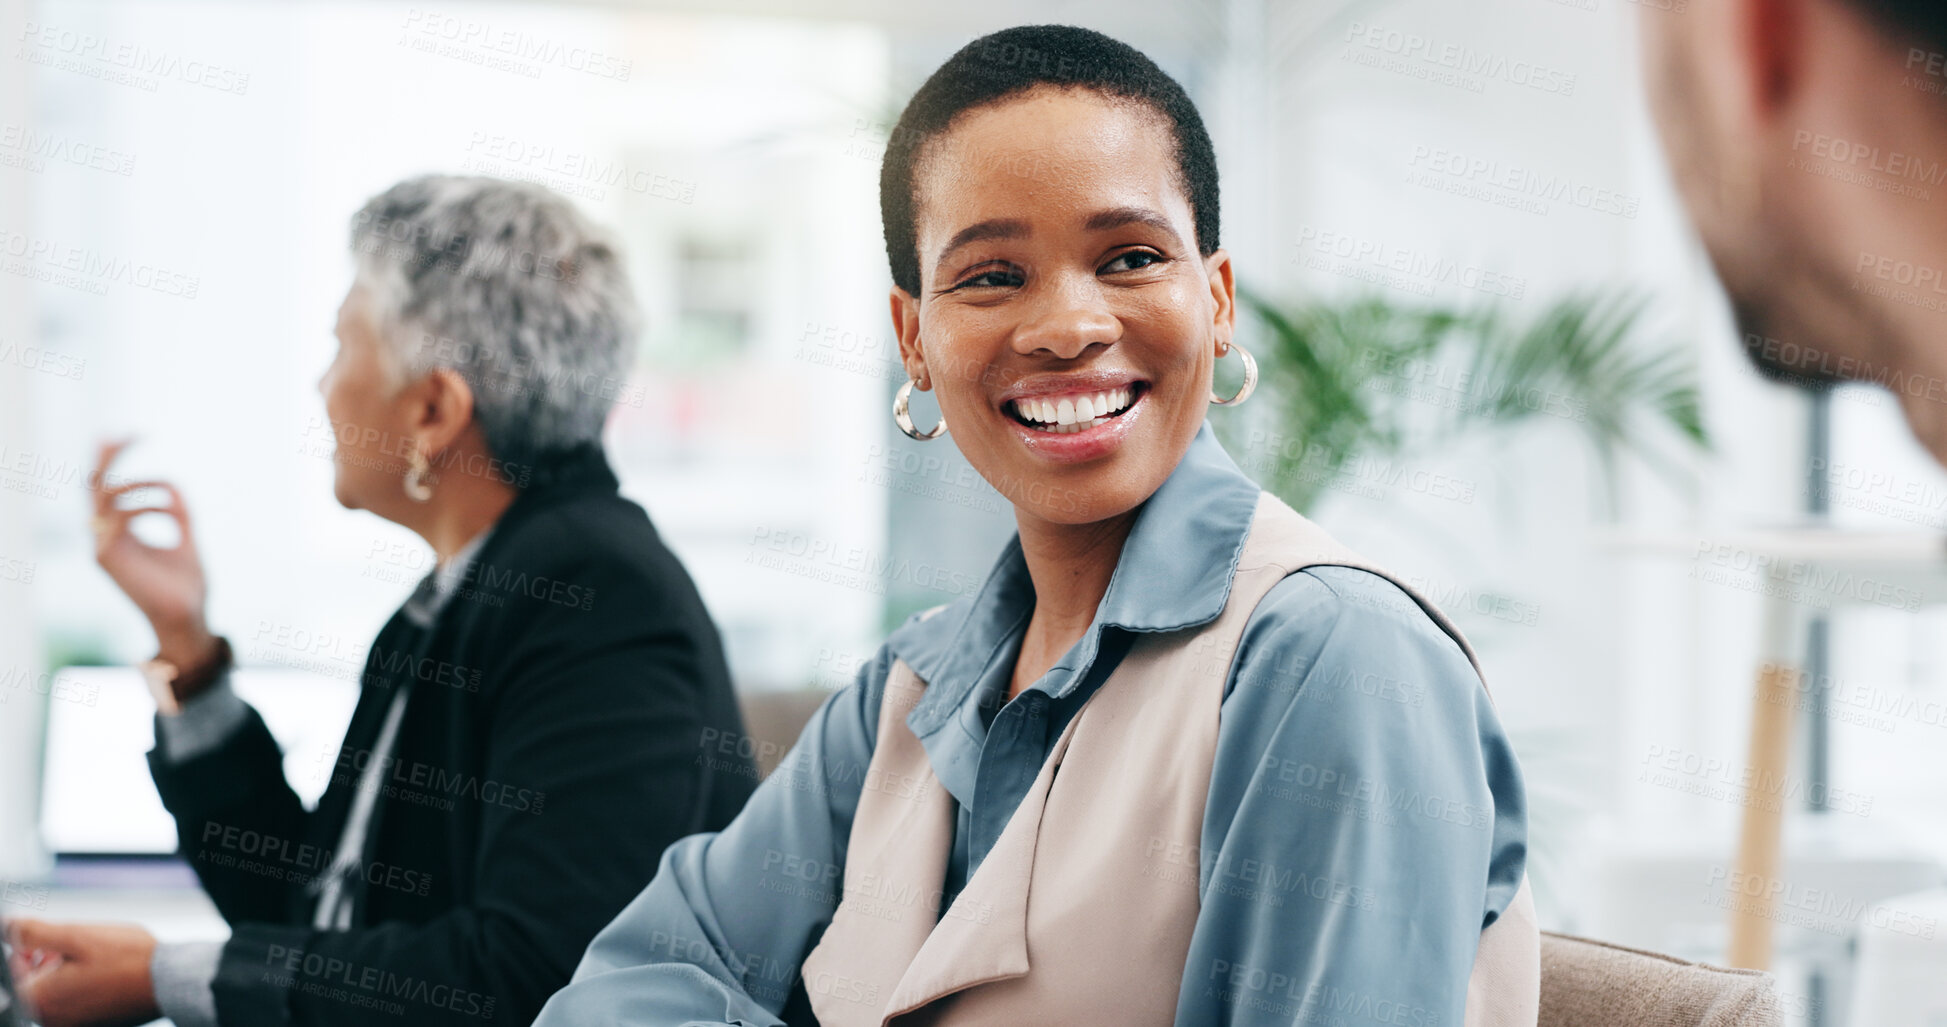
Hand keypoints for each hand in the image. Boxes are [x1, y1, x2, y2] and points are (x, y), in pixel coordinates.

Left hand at [4, 919, 161, 1026]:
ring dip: (70, 973)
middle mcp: (51, 1019)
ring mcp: (72, 1025)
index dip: (35, 945)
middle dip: (52, 960)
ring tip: (99, 960)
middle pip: (36, 981)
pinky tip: (107, 975)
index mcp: (38, 999)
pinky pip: (77, 1004)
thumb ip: (33, 931)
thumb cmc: (128, 960)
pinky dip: (85, 988)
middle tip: (82, 948)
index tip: (58, 940)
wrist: (168, 981)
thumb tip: (9, 926)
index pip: (16, 965)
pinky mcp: (92, 1024)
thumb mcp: (76, 935)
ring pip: (57, 992)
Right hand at [89, 439, 216, 672]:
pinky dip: (143, 507)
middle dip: (107, 457)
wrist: (187, 617)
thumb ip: (180, 513)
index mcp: (122, 532)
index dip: (116, 459)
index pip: (108, 488)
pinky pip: (114, 518)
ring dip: (136, 485)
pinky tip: (168, 513)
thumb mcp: (187, 539)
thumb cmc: (186, 585)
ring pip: (101, 498)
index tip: (137, 435)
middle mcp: (107, 537)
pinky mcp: (106, 557)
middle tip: (123, 432)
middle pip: (94, 487)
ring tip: (164, 487)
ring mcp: (103, 546)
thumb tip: (173, 485)